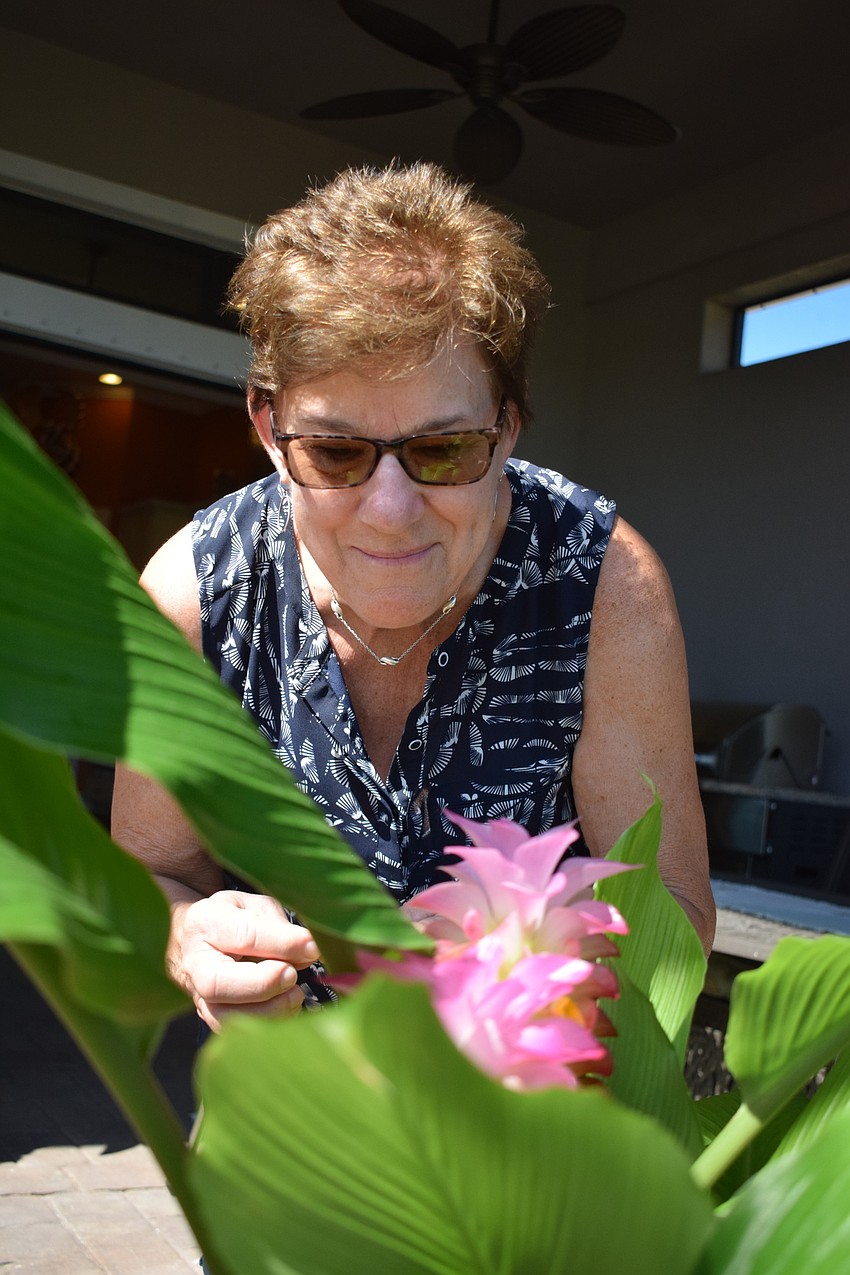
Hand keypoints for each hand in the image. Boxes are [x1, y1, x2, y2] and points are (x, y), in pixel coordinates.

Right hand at [178, 891, 320, 1031]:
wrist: (200, 937)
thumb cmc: (235, 918)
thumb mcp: (257, 907)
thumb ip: (280, 928)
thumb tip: (308, 952)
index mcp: (206, 923)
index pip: (244, 936)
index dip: (282, 944)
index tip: (311, 948)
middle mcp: (194, 962)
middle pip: (217, 984)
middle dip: (263, 984)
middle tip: (292, 975)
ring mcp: (198, 994)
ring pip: (224, 1016)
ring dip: (268, 1010)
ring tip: (293, 994)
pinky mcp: (211, 1016)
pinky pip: (235, 1032)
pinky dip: (266, 1024)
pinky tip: (285, 1006)